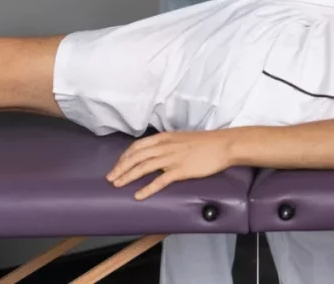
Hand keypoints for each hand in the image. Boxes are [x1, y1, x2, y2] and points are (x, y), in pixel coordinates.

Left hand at [106, 130, 233, 199]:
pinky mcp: (181, 170)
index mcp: (165, 137)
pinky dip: (147, 188)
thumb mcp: (182, 138)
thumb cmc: (205, 142)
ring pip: (144, 167)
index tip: (117, 165)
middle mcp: (165, 146)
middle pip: (137, 157)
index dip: (125, 156)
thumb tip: (156, 153)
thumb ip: (168, 144)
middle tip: (110, 178)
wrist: (223, 145)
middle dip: (121, 167)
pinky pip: (160, 180)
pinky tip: (138, 195)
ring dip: (128, 176)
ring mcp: (172, 158)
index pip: (138, 146)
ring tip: (118, 185)